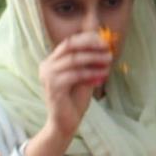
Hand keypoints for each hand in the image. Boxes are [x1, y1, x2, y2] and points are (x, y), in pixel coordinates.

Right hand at [33, 31, 111, 154]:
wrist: (65, 122)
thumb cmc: (75, 98)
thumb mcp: (84, 72)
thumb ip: (89, 55)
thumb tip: (97, 32)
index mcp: (52, 61)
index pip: (69, 41)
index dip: (88, 38)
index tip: (105, 41)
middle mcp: (46, 66)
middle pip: (69, 45)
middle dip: (90, 44)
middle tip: (108, 48)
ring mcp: (48, 76)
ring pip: (74, 59)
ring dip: (95, 59)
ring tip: (109, 61)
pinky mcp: (53, 87)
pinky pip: (75, 75)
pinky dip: (91, 73)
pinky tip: (102, 76)